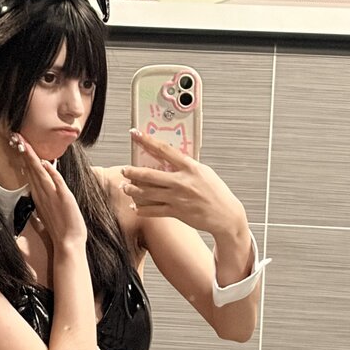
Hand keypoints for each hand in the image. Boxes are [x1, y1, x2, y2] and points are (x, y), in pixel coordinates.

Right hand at [12, 134, 86, 247]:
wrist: (68, 243)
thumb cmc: (60, 229)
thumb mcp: (48, 212)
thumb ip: (43, 199)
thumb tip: (38, 190)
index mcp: (39, 196)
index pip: (30, 173)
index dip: (25, 158)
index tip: (19, 145)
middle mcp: (43, 194)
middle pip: (32, 169)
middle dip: (25, 153)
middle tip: (17, 137)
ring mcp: (52, 196)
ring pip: (40, 173)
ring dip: (33, 159)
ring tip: (25, 145)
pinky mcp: (64, 198)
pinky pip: (57, 182)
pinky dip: (51, 173)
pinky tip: (46, 163)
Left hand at [121, 129, 246, 237]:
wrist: (226, 215)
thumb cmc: (216, 193)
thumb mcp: (204, 172)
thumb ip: (187, 166)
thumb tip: (171, 159)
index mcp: (190, 167)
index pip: (164, 150)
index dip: (147, 141)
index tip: (136, 134)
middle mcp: (182, 181)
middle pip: (150, 174)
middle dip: (133, 172)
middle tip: (124, 170)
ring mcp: (178, 197)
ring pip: (148, 192)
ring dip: (133, 190)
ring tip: (125, 187)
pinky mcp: (176, 212)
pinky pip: (153, 210)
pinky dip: (142, 209)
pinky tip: (135, 207)